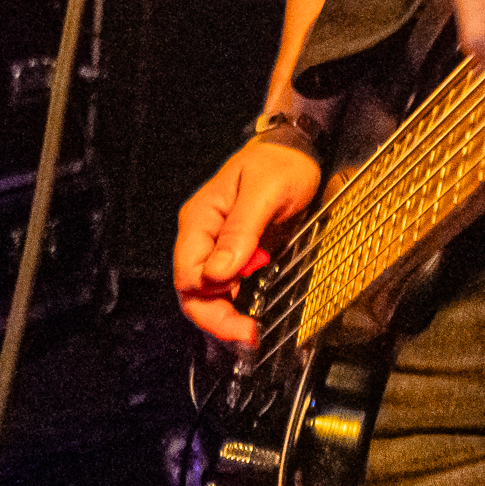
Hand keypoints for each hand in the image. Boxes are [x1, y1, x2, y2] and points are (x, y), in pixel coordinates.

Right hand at [174, 139, 321, 343]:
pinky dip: (238, 304)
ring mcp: (218, 246)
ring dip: (226, 316)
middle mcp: (203, 237)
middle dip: (216, 318)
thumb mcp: (264, 192)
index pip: (188, 272)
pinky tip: (254, 316)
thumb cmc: (280, 164)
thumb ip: (241, 230)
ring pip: (209, 292)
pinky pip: (228, 285)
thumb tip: (219, 273)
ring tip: (252, 333)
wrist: (296, 149)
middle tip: (248, 336)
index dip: (210, 298)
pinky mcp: (238, 252)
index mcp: (200, 220)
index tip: (241, 313)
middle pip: (194, 289)